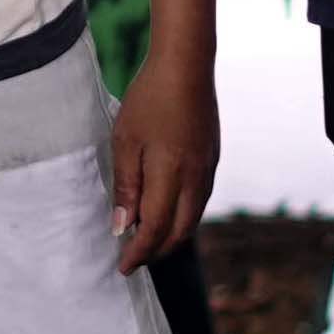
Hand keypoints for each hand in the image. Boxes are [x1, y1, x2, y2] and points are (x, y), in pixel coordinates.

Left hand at [109, 57, 217, 273]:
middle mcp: (195, 179)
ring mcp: (208, 169)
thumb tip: (121, 227)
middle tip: (133, 259)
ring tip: (146, 241)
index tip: (122, 266)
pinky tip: (166, 212)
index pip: (154, 230)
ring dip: (170, 236)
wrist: (186, 66)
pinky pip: (199, 201)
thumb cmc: (149, 100)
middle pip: (178, 232)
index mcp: (171, 176)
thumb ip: (126, 186)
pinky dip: (182, 217)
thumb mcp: (125, 141)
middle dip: (156, 251)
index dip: (138, 252)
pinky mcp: (212, 159)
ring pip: (192, 219)